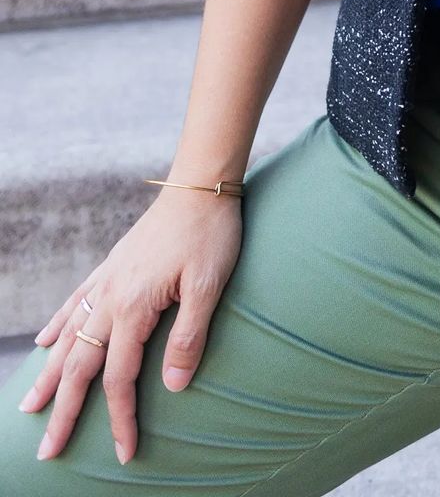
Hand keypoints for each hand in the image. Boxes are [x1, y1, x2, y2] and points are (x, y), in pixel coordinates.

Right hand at [18, 186, 243, 464]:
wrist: (201, 184)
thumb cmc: (211, 234)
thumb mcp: (209, 286)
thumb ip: (188, 337)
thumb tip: (172, 388)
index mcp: (133, 307)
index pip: (118, 378)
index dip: (121, 419)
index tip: (124, 454)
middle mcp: (111, 297)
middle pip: (79, 365)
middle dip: (63, 411)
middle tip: (46, 450)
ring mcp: (107, 280)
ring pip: (68, 336)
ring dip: (49, 374)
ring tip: (29, 405)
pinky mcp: (112, 265)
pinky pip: (74, 302)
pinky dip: (56, 326)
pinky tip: (43, 343)